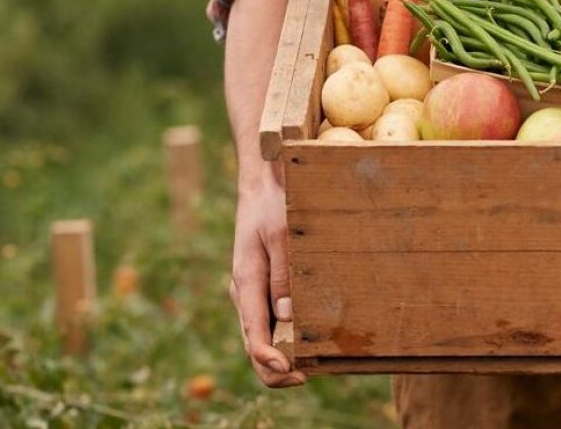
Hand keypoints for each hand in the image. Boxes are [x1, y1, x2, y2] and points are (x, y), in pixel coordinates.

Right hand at [229, 164, 306, 387]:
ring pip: (262, 336)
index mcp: (246, 284)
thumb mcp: (281, 235)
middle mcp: (245, 294)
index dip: (271, 361)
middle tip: (309, 376)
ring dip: (282, 355)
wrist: (263, 184)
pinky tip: (308, 341)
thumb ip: (283, 276)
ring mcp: (252, 293)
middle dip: (278, 368)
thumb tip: (287, 316)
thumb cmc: (274, 205)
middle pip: (254, 345)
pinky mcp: (262, 288)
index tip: (294, 373)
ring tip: (315, 366)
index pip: (253, 336)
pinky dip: (284, 337)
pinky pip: (269, 321)